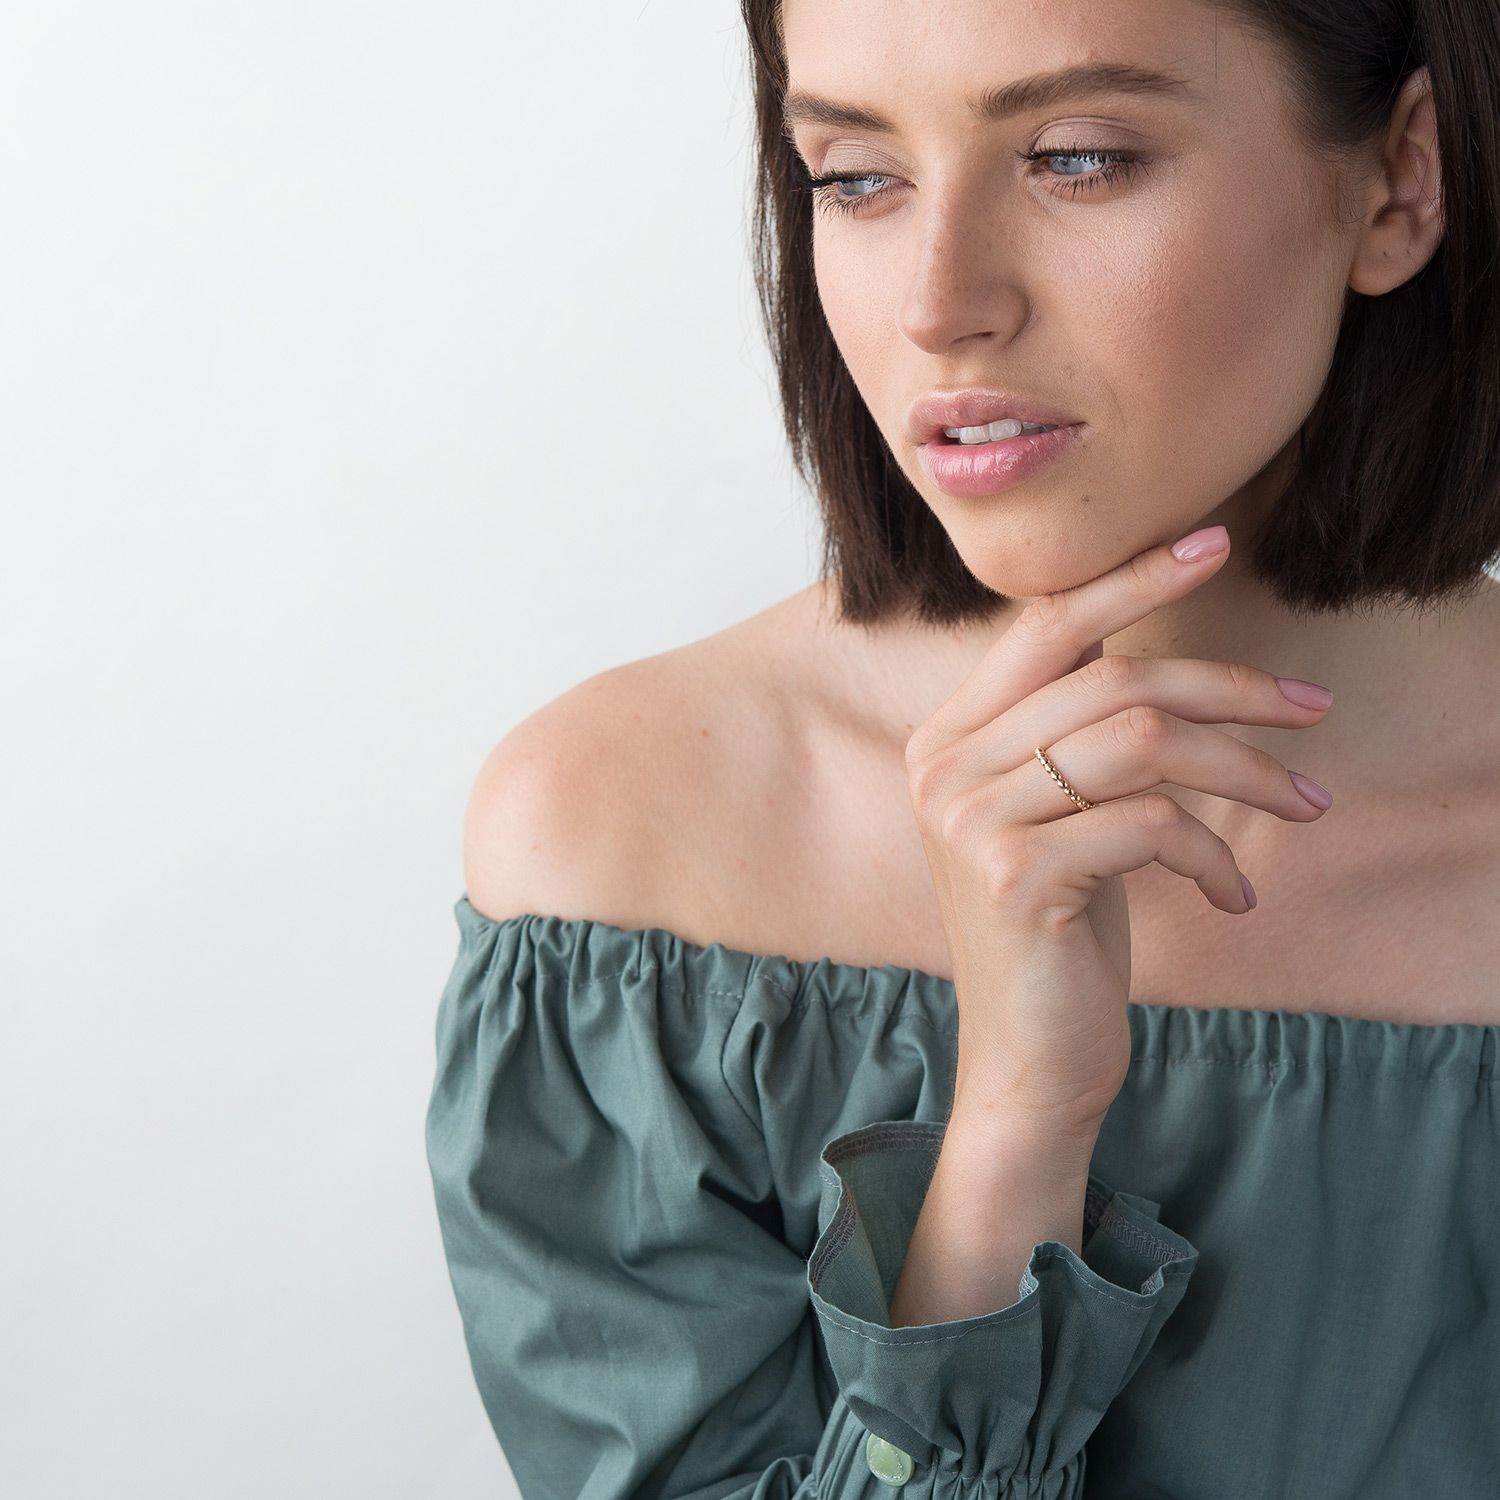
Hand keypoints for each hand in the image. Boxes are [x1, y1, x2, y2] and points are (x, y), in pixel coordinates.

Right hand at [906, 524, 1332, 1138]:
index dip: (1132, 578)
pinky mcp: (1015, 874)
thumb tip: (1140, 635)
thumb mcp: (1058, 815)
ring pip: (1142, 741)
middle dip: (1230, 687)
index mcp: (948, 737)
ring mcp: (970, 818)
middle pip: (1112, 678)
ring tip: (1305, 804)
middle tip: (1312, 708)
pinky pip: (1148, 822)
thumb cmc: (1059, 928)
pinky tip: (1232, 892)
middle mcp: (943, 766)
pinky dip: (1211, 851)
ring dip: (1245, 770)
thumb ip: (1070, 731)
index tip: (1214, 543)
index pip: (1045, 627)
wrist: (1027, 1055)